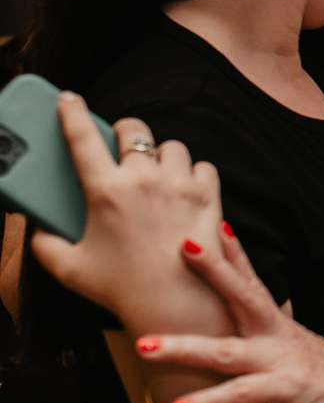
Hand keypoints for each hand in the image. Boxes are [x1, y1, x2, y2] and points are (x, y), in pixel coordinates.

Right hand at [30, 93, 224, 324]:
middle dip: (125, 132)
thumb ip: (44, 244)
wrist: (177, 304)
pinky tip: (185, 189)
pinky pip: (202, 166)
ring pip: (171, 146)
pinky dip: (194, 174)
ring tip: (156, 175)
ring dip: (162, 156)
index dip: (71, 112)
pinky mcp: (208, 195)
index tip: (68, 97)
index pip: (82, 137)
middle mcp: (143, 179)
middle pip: (134, 129)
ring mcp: (179, 184)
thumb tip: (36, 229)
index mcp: (105, 191)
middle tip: (122, 146)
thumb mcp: (69, 269)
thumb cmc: (122, 289)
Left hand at [136, 228, 323, 402]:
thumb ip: (279, 339)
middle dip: (211, 269)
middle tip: (180, 244)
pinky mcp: (290, 390)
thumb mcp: (305, 351)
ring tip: (144, 345)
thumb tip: (263, 326)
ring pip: (226, 351)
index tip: (211, 224)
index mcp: (281, 326)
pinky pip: (244, 395)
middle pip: (242, 296)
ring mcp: (284, 360)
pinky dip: (211, 400)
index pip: (254, 281)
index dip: (232, 253)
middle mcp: (280, 336)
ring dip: (183, 346)